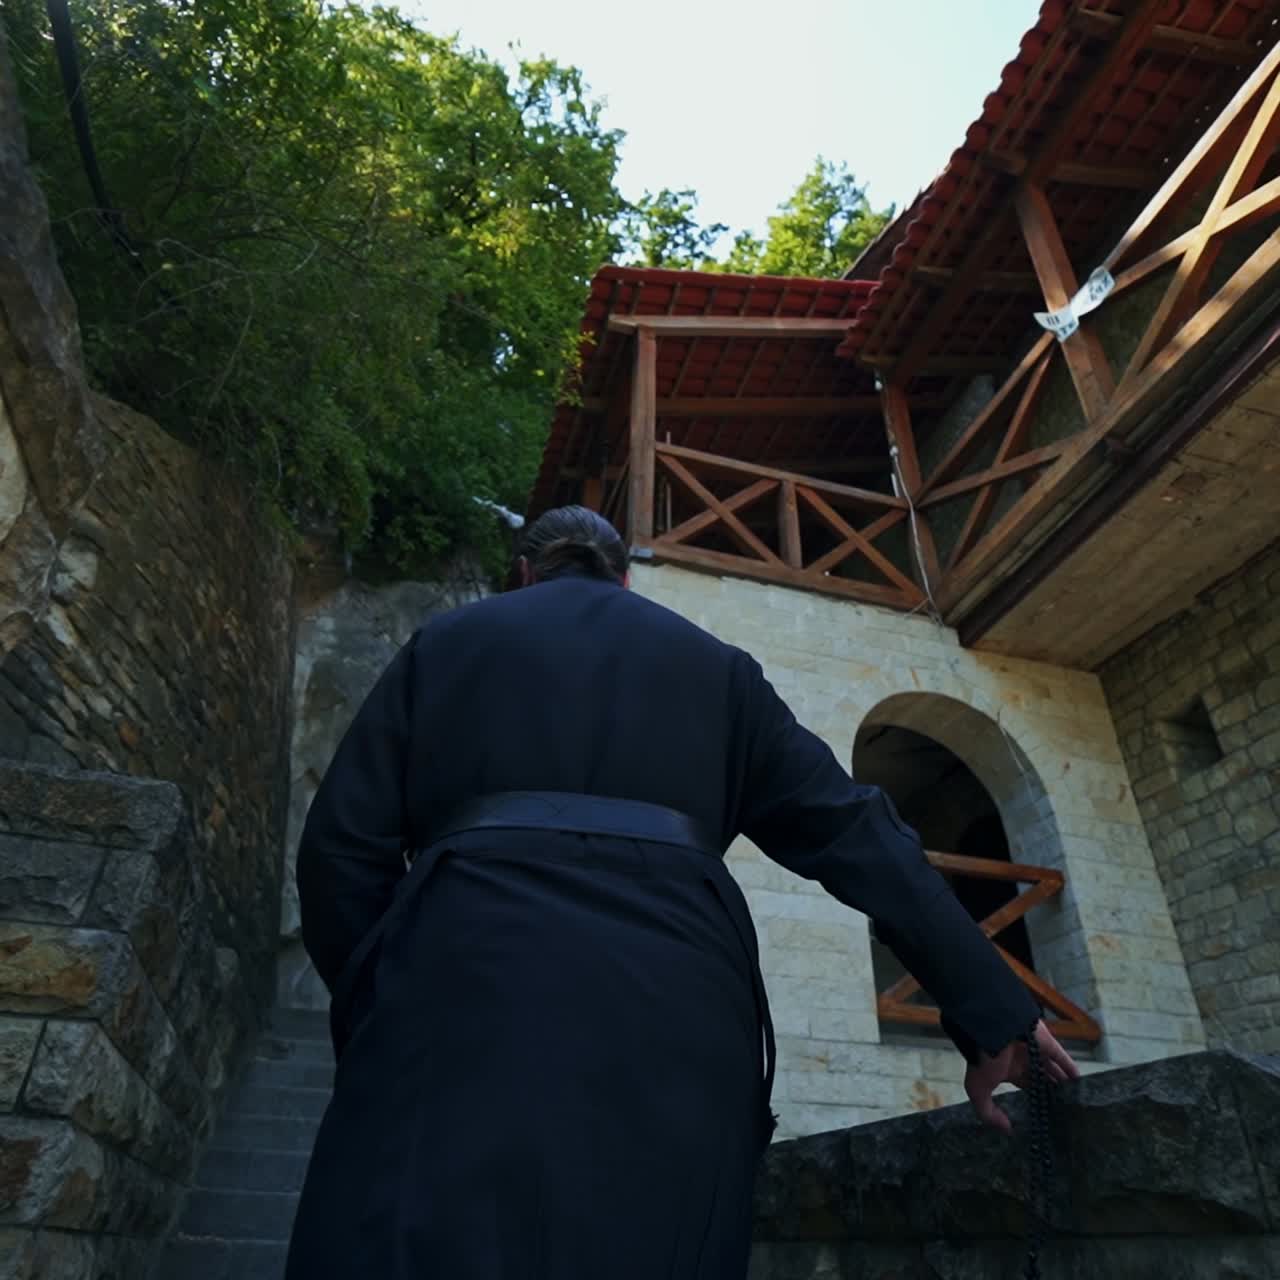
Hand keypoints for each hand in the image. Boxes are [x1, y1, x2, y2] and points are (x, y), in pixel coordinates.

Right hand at [964, 1019, 1080, 1134]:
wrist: (989, 1030)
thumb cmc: (982, 1059)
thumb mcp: (978, 1090)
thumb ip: (988, 1112)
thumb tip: (1007, 1130)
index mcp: (1008, 1070)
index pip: (1026, 1085)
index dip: (1036, 1097)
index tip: (1046, 1113)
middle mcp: (1023, 1060)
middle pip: (1043, 1077)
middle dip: (1052, 1090)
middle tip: (1066, 1108)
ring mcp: (1036, 1051)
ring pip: (1054, 1068)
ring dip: (1063, 1081)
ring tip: (1076, 1099)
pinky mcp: (1047, 1043)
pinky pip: (1062, 1057)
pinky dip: (1071, 1069)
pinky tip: (1079, 1083)